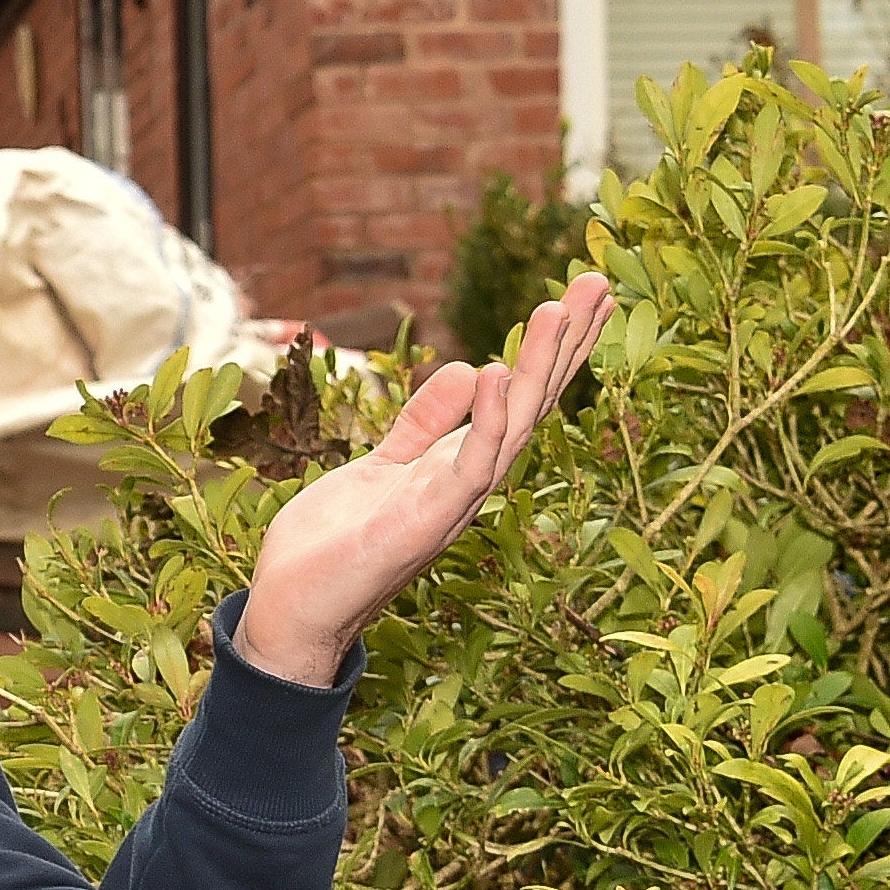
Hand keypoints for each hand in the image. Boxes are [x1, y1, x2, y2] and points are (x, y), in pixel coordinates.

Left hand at [238, 275, 616, 686]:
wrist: (292, 608)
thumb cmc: (335, 545)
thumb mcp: (383, 464)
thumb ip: (424, 423)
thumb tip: (470, 368)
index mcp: (460, 466)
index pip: (518, 398)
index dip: (551, 349)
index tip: (583, 296)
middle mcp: (469, 483)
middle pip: (530, 403)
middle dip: (563, 345)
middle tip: (597, 281)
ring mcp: (452, 503)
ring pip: (511, 426)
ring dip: (535, 368)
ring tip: (557, 307)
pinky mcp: (425, 520)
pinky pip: (468, 466)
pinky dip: (485, 421)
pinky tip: (496, 372)